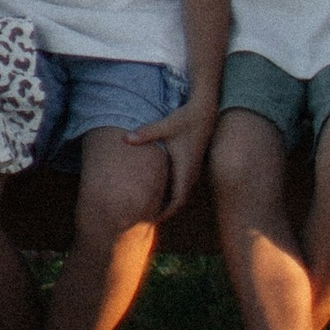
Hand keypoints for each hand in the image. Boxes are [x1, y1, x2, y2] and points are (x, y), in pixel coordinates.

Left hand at [126, 96, 216, 213]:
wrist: (205, 111)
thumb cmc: (185, 119)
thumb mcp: (165, 126)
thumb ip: (145, 133)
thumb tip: (125, 139)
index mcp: (185, 170)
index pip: (177, 201)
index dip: (166, 213)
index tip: (151, 219)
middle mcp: (191, 173)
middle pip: (180, 201)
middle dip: (165, 210)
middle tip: (147, 216)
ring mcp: (194, 169)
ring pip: (183, 193)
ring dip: (170, 201)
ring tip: (152, 206)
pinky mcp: (193, 163)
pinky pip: (184, 185)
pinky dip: (174, 191)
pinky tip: (161, 187)